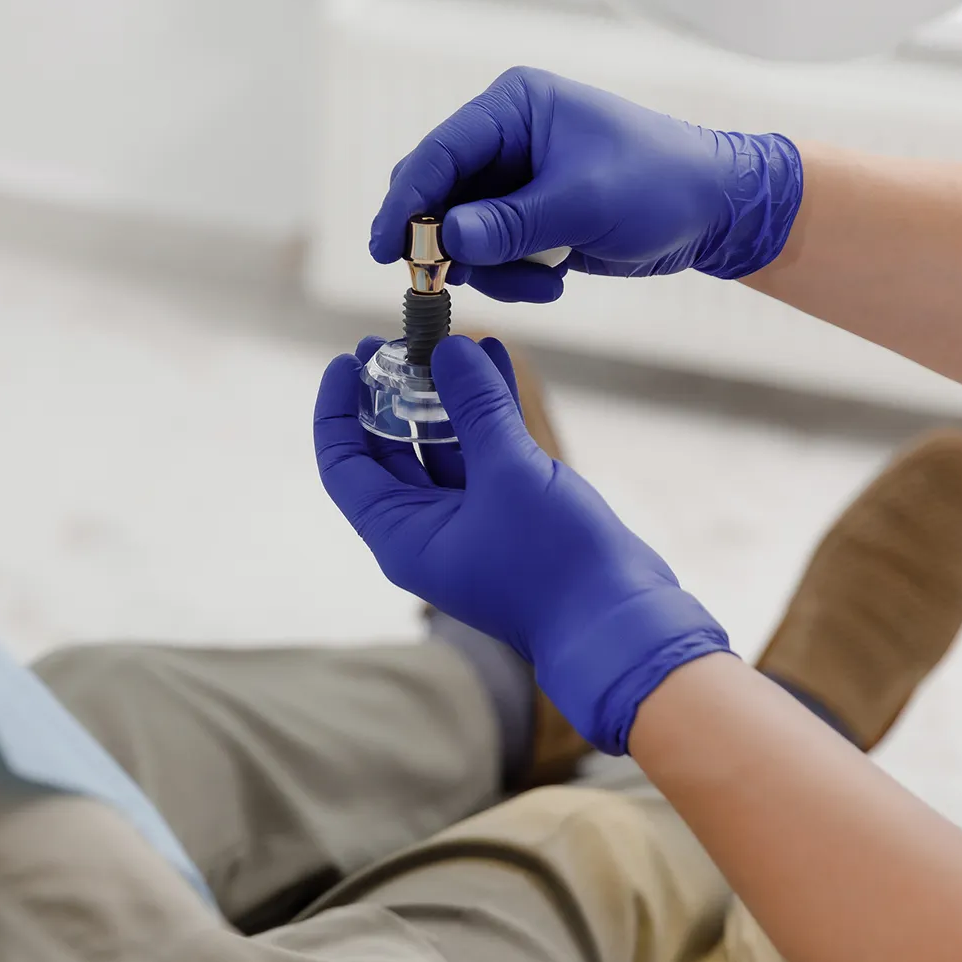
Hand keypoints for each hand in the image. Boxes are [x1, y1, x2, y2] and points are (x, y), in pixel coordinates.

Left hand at [314, 334, 730, 751]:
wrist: (624, 624)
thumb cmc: (554, 563)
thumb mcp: (508, 472)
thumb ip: (475, 407)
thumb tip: (447, 349)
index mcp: (401, 535)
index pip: (344, 466)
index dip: (337, 411)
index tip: (345, 360)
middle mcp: (427, 528)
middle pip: (390, 450)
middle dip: (392, 392)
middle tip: (396, 339)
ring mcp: (470, 520)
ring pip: (443, 444)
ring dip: (446, 393)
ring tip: (447, 337)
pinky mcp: (512, 511)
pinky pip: (487, 450)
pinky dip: (489, 409)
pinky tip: (496, 358)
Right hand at [368, 67, 803, 301]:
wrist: (717, 210)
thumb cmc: (662, 185)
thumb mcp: (585, 204)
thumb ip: (511, 223)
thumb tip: (447, 240)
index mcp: (514, 107)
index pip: (439, 152)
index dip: (405, 201)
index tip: (385, 248)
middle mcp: (504, 137)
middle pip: (436, 194)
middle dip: (447, 242)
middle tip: (448, 280)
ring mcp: (511, 178)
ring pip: (458, 233)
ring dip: (491, 268)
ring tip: (543, 279)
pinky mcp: (523, 214)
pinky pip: (487, 253)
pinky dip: (512, 275)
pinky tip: (555, 277)